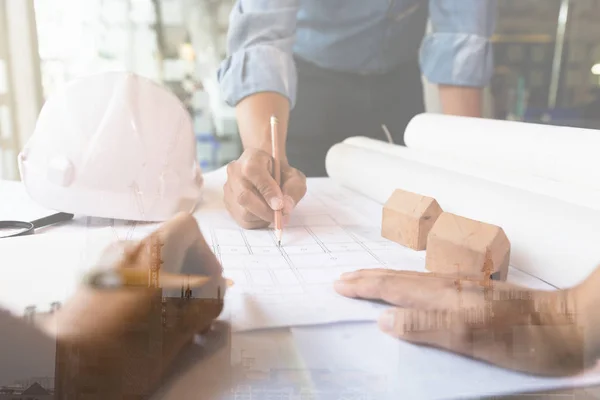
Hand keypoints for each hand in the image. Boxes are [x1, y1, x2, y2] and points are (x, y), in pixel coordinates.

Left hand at [39, 213, 225, 396]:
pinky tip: (153, 324)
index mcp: (149, 256)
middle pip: (171, 246)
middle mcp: (127, 252)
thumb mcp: (174, 334)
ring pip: (153, 263)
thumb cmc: (117, 352)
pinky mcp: (96, 282)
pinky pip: (134, 275)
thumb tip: (215, 296)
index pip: (187, 228)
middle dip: (191, 274)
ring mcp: (108, 265)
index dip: (205, 253)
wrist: (58, 371)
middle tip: (199, 308)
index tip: (210, 282)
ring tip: (177, 323)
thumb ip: (203, 308)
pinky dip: (151, 291)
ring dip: (172, 285)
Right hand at [224, 148, 306, 228]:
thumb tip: (285, 208)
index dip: (268, 192)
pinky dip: (256, 220)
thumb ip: (293, 190)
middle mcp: (235, 172)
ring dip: (262, 216)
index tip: (280, 206)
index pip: (255, 174)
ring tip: (272, 209)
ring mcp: (229, 188)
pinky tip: (263, 211)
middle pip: (244, 197)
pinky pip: (242, 219)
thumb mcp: (294, 177)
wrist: (266, 170)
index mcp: (252, 159)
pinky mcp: (227, 202)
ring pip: (243, 212)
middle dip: (265, 211)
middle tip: (281, 217)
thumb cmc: (280, 173)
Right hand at [334, 269, 593, 376]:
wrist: (572, 324)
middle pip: (399, 279)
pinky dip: (408, 283)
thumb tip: (386, 319)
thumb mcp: (476, 340)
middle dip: (368, 278)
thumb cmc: (528, 338)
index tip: (340, 284)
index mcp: (445, 298)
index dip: (365, 287)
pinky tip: (413, 287)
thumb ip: (429, 326)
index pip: (393, 289)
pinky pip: (429, 284)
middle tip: (343, 278)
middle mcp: (451, 287)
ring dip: (385, 278)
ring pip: (413, 279)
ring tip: (367, 278)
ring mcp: (464, 288)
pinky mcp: (477, 293)